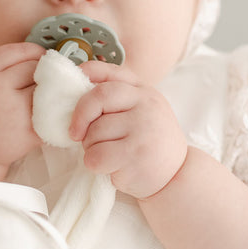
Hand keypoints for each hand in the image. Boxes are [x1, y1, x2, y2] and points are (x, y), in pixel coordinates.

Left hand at [69, 61, 186, 199]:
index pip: (107, 72)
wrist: (177, 175)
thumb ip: (116, 98)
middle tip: (76, 133)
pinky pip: (96, 156)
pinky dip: (95, 165)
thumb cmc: (149, 141)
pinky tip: (111, 167)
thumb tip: (74, 89)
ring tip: (109, 153)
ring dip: (91, 147)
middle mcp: (145, 103)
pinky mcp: (135, 154)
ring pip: (93, 132)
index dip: (84, 76)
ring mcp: (142, 128)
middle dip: (80, 118)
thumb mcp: (140, 111)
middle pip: (97, 99)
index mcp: (142, 90)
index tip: (70, 89)